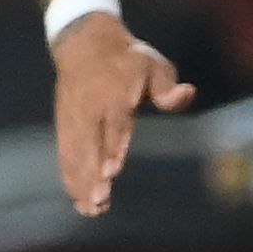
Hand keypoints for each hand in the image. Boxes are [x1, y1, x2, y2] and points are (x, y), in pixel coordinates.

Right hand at [51, 15, 195, 217]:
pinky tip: (77, 199)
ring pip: (76, 155)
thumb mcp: (153, 64)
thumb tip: (188, 93)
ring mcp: (74, 119)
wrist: (83, 42)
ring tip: (90, 210)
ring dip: (81, 183)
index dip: (112, 149)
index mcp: (115, 94)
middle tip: (99, 201)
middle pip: (90, 146)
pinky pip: (65, 154)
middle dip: (93, 175)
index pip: (114, 125)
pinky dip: (69, 176)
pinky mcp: (64, 125)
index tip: (111, 172)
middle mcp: (91, 109)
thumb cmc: (127, 58)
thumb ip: (169, 87)